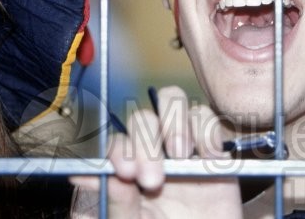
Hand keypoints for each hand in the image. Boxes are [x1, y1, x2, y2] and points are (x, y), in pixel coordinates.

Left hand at [71, 86, 242, 217]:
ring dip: (174, 123)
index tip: (125, 173)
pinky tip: (208, 158)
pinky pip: (207, 118)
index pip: (117, 141)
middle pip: (142, 118)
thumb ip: (119, 203)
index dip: (119, 151)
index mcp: (130, 167)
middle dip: (145, 142)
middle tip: (153, 180)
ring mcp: (183, 145)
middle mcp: (154, 150)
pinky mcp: (213, 148)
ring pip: (172, 101)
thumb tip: (92, 177)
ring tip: (180, 156)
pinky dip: (207, 131)